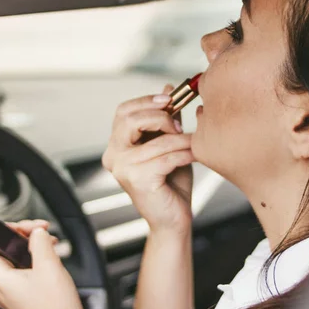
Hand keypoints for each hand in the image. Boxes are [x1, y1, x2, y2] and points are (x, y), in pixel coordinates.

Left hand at [0, 219, 82, 308]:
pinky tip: (48, 254)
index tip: (17, 224)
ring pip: (11, 259)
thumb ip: (40, 242)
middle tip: (39, 229)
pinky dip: (32, 258)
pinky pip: (20, 270)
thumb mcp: (49, 267)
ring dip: (29, 245)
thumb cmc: (54, 308)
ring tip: (48, 240)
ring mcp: (8, 292)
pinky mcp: (20, 295)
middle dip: (20, 234)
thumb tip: (37, 231)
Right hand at [102, 85, 194, 233]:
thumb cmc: (171, 183)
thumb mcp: (169, 144)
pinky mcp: (138, 180)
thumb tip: (169, 89)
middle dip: (159, 116)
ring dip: (181, 140)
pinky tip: (194, 156)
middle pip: (129, 119)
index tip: (170, 99)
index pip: (123, 111)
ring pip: (156, 140)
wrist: (172, 219)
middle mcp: (113, 156)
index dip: (146, 101)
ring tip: (194, 143)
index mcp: (117, 145)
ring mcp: (122, 169)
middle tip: (179, 125)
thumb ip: (166, 119)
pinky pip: (166, 158)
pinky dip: (184, 154)